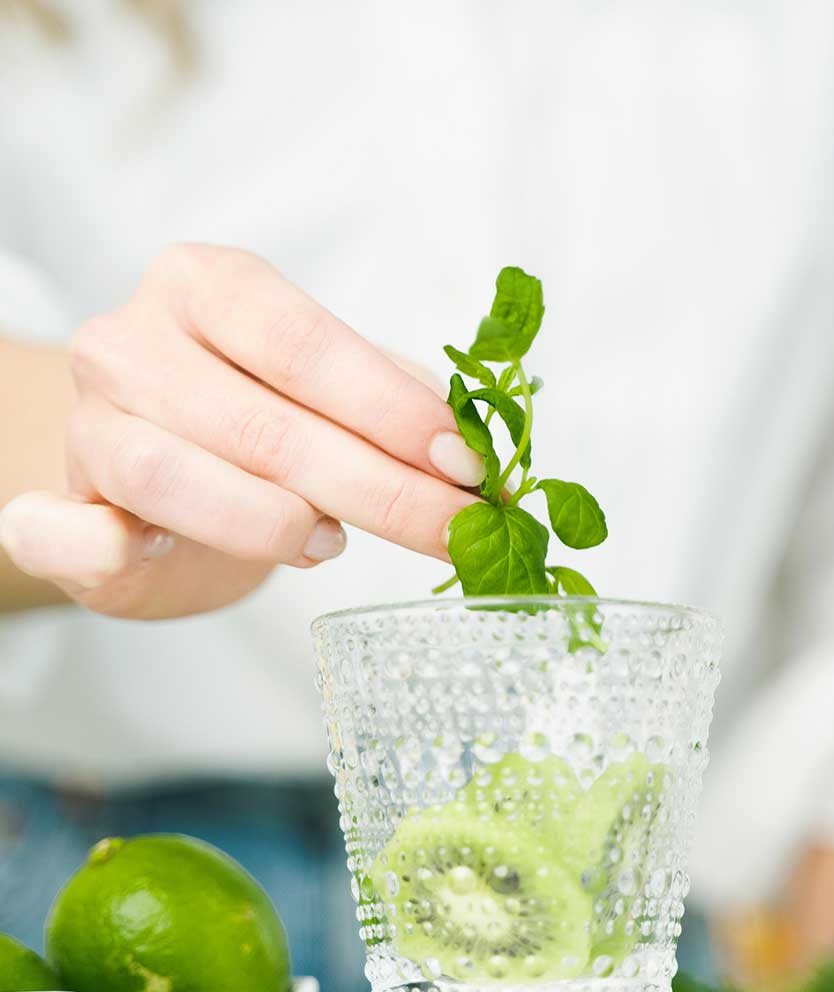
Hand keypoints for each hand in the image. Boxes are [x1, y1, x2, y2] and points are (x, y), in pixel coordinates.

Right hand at [0, 244, 482, 618]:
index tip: (470, 467)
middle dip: (380, 489)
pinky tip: (147, 554)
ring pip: (171, 475)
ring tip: (329, 542)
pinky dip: (104, 550)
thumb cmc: (244, 431)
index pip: (306, 345)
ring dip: (271, 522)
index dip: (395, 413)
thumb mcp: (317, 391)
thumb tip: (464, 432)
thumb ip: (384, 398)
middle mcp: (132, 343)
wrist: (145, 486)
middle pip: (263, 424)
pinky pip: (65, 532)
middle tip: (454, 533)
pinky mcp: (56, 510)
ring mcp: (86, 425)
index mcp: (204, 288)